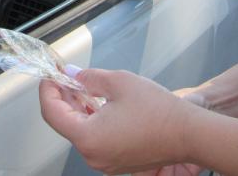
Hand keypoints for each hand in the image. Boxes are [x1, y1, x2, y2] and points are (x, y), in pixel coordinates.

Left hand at [39, 69, 196, 174]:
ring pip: (81, 132)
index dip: (48, 90)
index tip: (51, 75)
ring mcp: (105, 162)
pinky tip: (99, 104)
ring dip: (78, 109)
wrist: (189, 134)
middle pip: (65, 123)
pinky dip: (92, 121)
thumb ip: (88, 77)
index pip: (52, 112)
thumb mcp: (118, 82)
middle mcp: (93, 156)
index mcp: (88, 137)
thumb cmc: (158, 110)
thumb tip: (71, 75)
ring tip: (84, 87)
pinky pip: (96, 140)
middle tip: (66, 76)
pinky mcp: (117, 162)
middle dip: (63, 97)